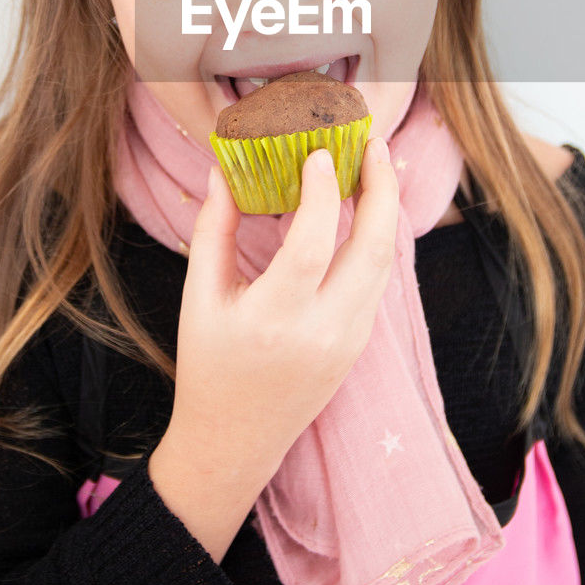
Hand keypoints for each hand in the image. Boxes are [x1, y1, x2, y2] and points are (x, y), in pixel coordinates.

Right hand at [165, 138, 398, 481]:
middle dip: (380, 191)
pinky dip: (377, 240)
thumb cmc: (209, 364)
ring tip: (374, 166)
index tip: (319, 154)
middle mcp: (321, 333)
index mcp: (273, 321)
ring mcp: (348, 342)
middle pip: (371, 252)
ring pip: (383, 265)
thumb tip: (221, 170)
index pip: (311, 247)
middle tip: (373, 144)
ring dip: (385, 211)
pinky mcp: (359, 346)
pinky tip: (367, 209)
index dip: (320, 196)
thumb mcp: (198, 298)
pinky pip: (377, 282)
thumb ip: (213, 230)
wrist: (235, 440)